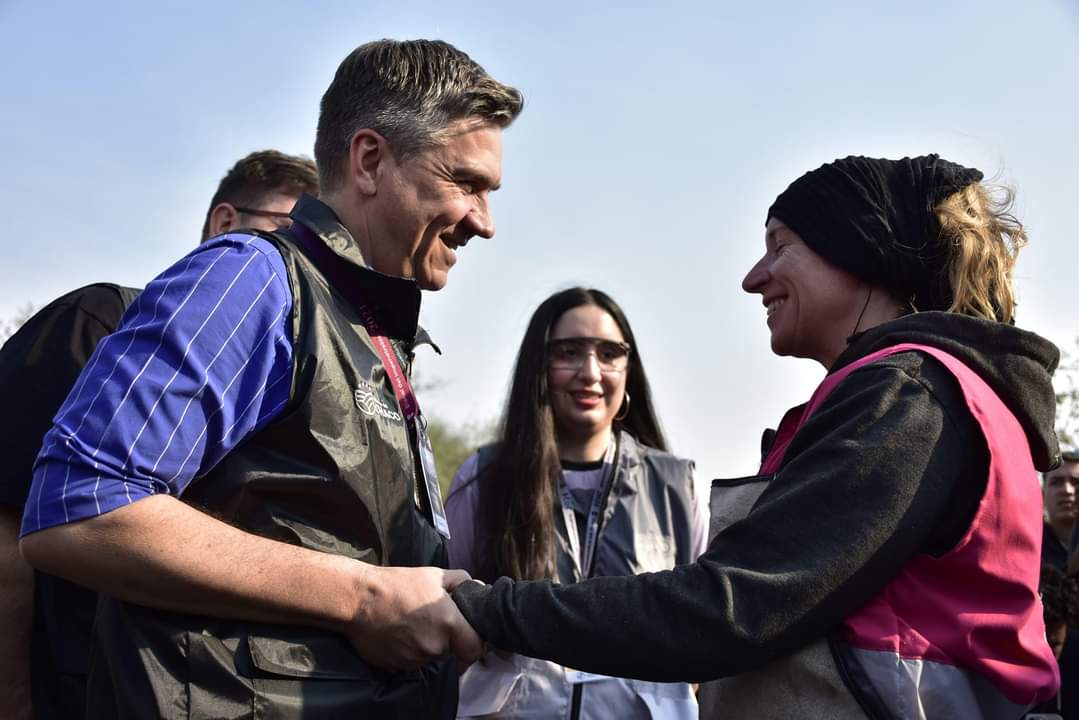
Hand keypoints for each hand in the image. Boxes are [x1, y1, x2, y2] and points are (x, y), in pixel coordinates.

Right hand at [342, 565, 475, 671]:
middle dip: (446, 640)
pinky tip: (398, 635)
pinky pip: (410, 663)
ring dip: (426, 647)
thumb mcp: (433, 574)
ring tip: (411, 627)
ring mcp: (414, 660)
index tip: (469, 640)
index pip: (475, 649)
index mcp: (449, 623)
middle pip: (451, 652)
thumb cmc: (397, 584)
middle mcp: (434, 647)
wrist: (358, 600)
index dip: (475, 645)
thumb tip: (478, 589)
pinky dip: (408, 652)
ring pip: (430, 658)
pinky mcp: (396, 668)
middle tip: (432, 623)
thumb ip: (462, 582)